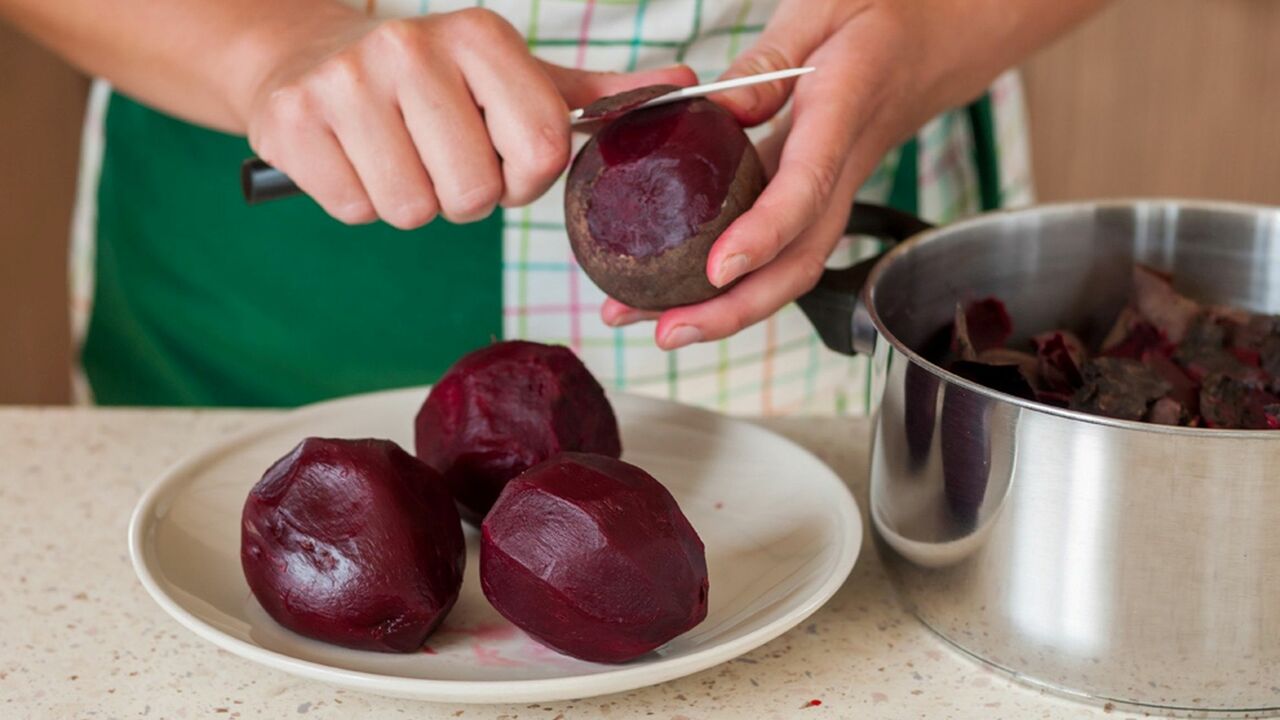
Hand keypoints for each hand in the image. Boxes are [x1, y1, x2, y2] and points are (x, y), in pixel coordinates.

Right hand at [242, 7, 695, 228]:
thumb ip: (597, 94)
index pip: (540, 149)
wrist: (311, 57)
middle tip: (440, 156)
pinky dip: (360, 201)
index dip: (524, 178)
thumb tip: (686, 87)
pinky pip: (357, 210)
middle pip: (475, 192)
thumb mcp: (516, 79)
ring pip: (414, 210)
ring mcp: (345, 82)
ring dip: (413, 200)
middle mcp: (411, 47)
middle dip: (465, 194)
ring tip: (396, 153)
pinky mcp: (290, 122)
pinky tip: (355, 157)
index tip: (501, 158)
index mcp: (479, 34)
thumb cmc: (435, 83)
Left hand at [602, 0, 1105, 348]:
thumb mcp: (824, 6)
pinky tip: (679, 294)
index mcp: (843, 110)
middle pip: (799, 259)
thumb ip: (769, 55)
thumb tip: (720, 109)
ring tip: (655, 327)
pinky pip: (779, 250)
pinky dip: (732, 283)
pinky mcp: (815, 198)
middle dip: (736, 307)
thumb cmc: (883, 15)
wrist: (940, 39)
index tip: (719, 270)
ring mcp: (832, 191)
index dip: (764, 234)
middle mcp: (842, 166)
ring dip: (726, 310)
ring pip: (789, 268)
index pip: (806, 186)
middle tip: (668, 331)